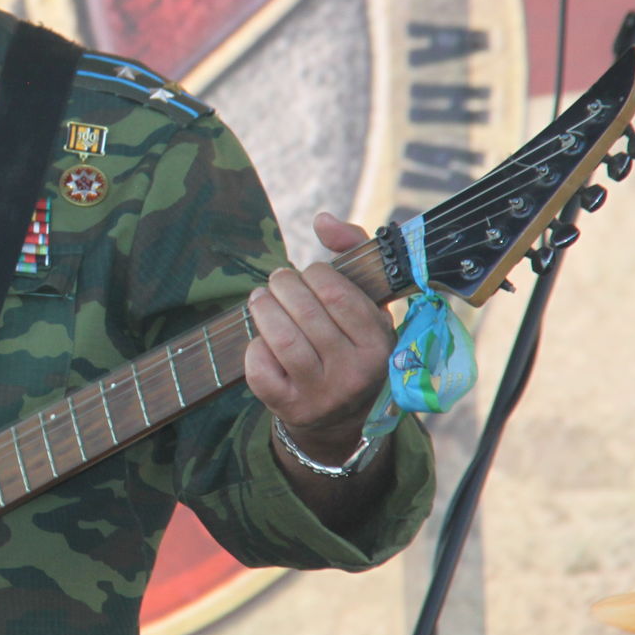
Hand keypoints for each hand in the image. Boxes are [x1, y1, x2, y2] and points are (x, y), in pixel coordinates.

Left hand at [243, 213, 395, 471]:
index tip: (308, 274)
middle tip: (278, 281)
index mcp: (380, 346)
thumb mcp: (368, 303)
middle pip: (305, 313)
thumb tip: (322, 219)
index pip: (338, 295)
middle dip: (283, 286)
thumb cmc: (353, 341)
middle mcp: (355, 374)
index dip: (314, 275)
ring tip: (261, 299)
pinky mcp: (289, 408)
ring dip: (263, 309)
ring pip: (281, 338)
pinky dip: (254, 347)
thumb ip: (353, 250)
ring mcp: (322, 395)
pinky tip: (262, 340)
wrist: (342, 415)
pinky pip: (260, 368)